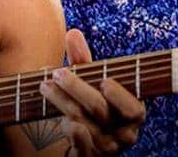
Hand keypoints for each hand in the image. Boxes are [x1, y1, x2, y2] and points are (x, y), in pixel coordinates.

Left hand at [39, 29, 145, 155]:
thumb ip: (83, 61)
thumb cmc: (92, 105)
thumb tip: (73, 33)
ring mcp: (107, 148)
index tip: (104, 81)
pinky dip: (73, 132)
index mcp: (132, 114)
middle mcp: (124, 134)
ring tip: (43, 86)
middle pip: (100, 110)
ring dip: (61, 102)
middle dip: (76, 88)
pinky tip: (62, 122)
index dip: (121, 96)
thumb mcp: (90, 83)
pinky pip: (82, 147)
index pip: (134, 109)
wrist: (86, 143)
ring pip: (84, 124)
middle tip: (57, 73)